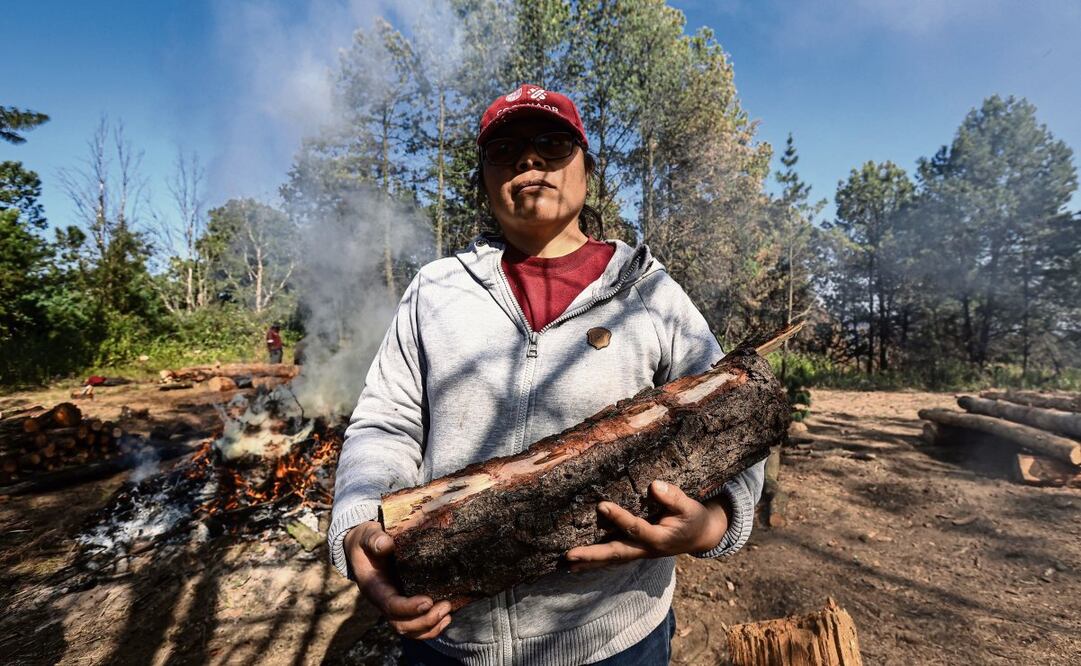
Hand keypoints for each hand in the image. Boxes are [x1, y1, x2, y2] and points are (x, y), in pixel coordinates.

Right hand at [344, 521, 451, 638]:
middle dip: (424, 621)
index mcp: (374, 588)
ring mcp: (394, 606)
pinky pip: (416, 626)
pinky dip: (431, 628)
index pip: (390, 605)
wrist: (364, 547)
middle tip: (445, 606)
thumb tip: (386, 544)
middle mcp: (383, 602)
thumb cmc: (366, 541)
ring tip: (448, 613)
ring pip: (410, 630)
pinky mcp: (405, 605)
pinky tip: (447, 618)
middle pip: (401, 624)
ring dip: (430, 627)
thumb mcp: (366, 536)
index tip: (428, 601)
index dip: (409, 608)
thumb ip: (374, 539)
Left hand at [565, 480, 728, 572]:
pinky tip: (578, 565)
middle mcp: (646, 549)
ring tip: (567, 564)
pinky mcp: (636, 551)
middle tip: (570, 555)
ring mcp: (639, 553)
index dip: (619, 518)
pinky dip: (596, 562)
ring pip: (612, 559)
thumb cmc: (693, 518)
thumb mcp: (690, 506)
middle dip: (593, 555)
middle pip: (616, 553)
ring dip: (590, 562)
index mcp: (659, 538)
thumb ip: (674, 497)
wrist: (700, 537)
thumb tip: (654, 486)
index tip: (602, 505)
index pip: (636, 529)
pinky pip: (613, 558)